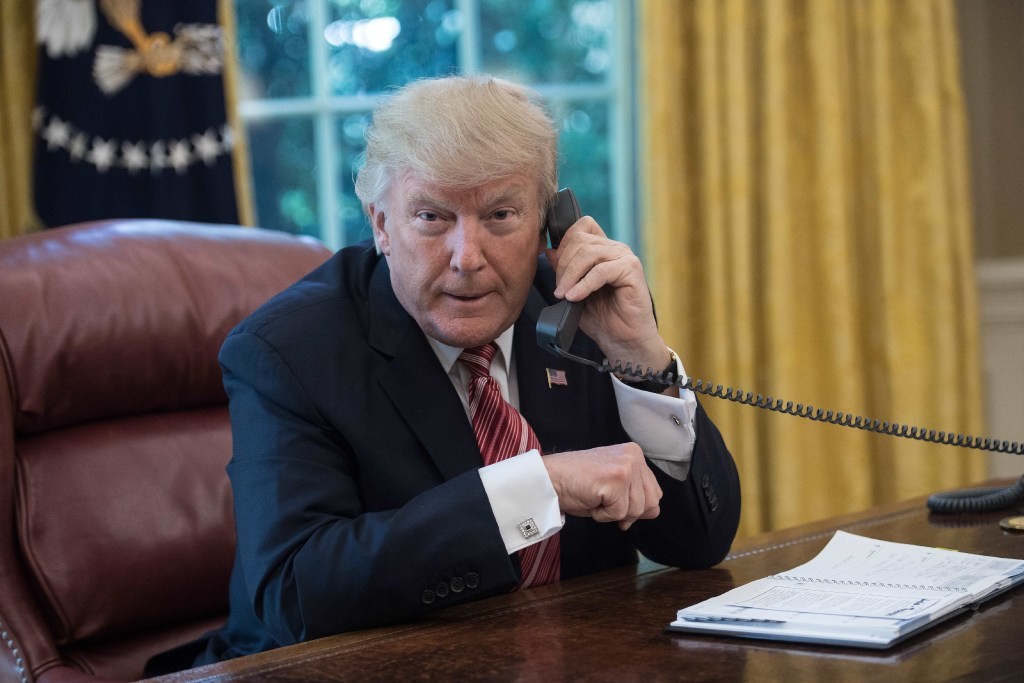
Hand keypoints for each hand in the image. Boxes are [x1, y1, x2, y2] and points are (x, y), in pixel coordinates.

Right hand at [542, 443, 661, 529]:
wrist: (549, 478)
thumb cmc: (576, 483)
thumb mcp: (614, 487)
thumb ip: (636, 495)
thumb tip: (652, 512)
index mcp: (635, 455)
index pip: (655, 493)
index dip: (636, 507)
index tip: (615, 503)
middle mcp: (634, 456)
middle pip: (650, 503)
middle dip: (626, 511)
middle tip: (603, 500)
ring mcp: (626, 466)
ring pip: (636, 510)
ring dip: (612, 512)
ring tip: (595, 496)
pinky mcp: (616, 478)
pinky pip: (619, 513)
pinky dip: (602, 514)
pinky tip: (590, 498)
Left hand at [545, 217, 669, 373]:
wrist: (622, 340)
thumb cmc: (602, 318)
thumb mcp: (574, 291)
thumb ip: (564, 271)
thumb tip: (549, 251)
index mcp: (603, 249)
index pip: (581, 226)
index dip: (564, 242)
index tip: (555, 268)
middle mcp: (615, 249)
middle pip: (580, 239)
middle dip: (563, 264)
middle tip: (559, 289)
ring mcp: (624, 257)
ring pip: (588, 253)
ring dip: (570, 275)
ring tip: (564, 295)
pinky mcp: (631, 270)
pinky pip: (601, 271)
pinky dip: (584, 284)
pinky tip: (575, 297)